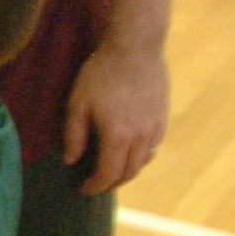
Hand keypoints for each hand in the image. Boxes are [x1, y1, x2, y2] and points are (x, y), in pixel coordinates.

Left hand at [63, 40, 167, 194]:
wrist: (136, 46)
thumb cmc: (101, 73)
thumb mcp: (78, 104)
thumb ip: (74, 136)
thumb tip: (71, 161)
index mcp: (118, 136)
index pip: (108, 175)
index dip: (94, 187)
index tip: (82, 189)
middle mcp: (141, 136)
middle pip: (129, 173)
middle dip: (110, 183)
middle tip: (95, 183)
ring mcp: (156, 126)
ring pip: (144, 161)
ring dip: (127, 171)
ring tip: (111, 169)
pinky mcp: (163, 116)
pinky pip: (154, 146)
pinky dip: (140, 155)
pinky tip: (128, 150)